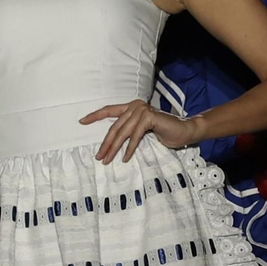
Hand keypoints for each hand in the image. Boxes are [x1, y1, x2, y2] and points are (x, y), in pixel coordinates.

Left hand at [80, 100, 196, 163]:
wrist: (184, 131)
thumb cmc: (163, 132)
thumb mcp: (141, 131)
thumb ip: (128, 131)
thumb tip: (110, 144)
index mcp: (131, 107)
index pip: (109, 110)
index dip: (94, 116)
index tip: (81, 122)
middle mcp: (135, 105)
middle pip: (115, 126)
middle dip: (105, 143)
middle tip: (98, 157)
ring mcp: (142, 109)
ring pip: (123, 132)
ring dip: (114, 148)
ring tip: (108, 160)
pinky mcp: (149, 116)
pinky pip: (135, 136)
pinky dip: (130, 148)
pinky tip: (126, 158)